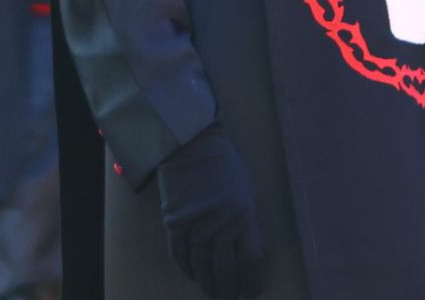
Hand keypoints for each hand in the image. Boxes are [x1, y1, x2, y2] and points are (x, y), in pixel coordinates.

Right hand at [156, 126, 264, 298]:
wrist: (191, 141)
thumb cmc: (224, 164)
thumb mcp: (246, 190)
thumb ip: (247, 221)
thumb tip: (248, 253)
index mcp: (245, 214)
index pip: (251, 261)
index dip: (250, 282)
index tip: (249, 292)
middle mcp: (221, 221)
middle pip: (224, 268)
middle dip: (227, 287)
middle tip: (226, 297)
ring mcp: (196, 222)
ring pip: (201, 265)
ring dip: (206, 282)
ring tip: (211, 292)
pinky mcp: (174, 220)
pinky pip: (180, 253)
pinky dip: (186, 268)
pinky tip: (193, 274)